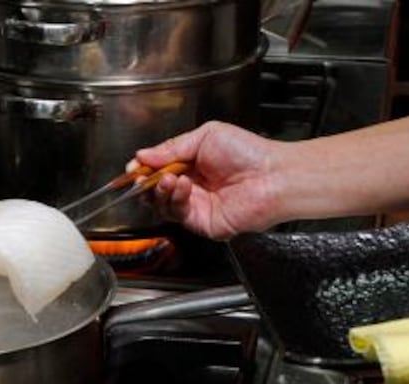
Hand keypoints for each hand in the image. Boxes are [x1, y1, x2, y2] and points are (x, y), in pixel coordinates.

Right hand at [133, 121, 283, 239]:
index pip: (159, 169)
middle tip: (142, 175)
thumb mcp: (206, 136)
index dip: (144, 168)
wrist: (272, 175)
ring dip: (159, 191)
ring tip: (167, 177)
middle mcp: (193, 187)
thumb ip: (172, 147)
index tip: (135, 165)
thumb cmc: (249, 152)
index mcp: (193, 165)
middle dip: (145, 182)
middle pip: (155, 190)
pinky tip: (182, 185)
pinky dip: (174, 200)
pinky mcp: (202, 223)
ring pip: (162, 205)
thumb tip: (144, 155)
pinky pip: (178, 215)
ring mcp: (197, 206)